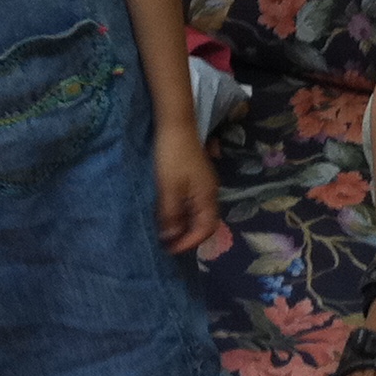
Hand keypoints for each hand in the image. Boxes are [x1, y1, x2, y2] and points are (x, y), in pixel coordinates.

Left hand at [152, 125, 218, 252]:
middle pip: (203, 223)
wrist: (175, 125)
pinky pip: (191, 203)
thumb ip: (171, 214)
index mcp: (207, 197)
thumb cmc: (172, 157)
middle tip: (167, 244)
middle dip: (187, 236)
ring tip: (165, 233)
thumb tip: (170, 237)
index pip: (206, 229)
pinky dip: (181, 213)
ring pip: (196, 213)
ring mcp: (203, 185)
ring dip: (183, 225)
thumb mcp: (168, 188)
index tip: (171, 250)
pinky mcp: (194, 179)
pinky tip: (167, 214)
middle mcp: (209, 193)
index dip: (190, 242)